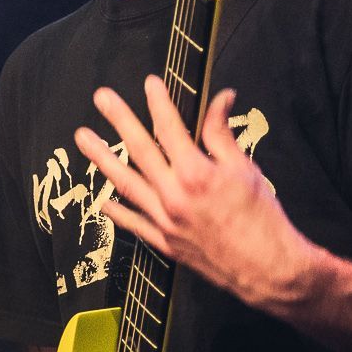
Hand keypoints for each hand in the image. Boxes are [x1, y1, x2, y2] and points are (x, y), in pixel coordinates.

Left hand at [74, 76, 309, 309]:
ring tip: (84, 140)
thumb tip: (221, 99)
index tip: (150, 83)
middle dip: (119, 120)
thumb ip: (223, 134)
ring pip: (127, 183)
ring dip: (103, 159)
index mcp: (197, 174)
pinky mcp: (165, 243)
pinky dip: (118, 210)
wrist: (267, 269)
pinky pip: (134, 223)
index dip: (159, 102)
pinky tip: (104, 199)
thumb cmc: (262, 219)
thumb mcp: (246, 169)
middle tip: (101, 98)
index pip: (170, 129)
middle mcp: (174, 196)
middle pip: (140, 150)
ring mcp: (165, 221)